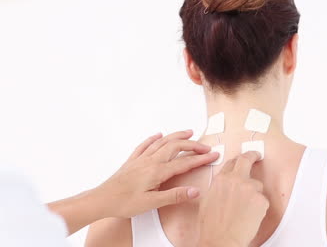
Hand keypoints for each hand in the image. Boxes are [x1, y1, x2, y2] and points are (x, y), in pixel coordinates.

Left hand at [48, 130, 219, 234]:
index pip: (185, 162)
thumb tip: (195, 191)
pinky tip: (158, 135)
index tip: (213, 155)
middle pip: (176, 147)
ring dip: (176, 136)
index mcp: (157, 171)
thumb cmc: (124, 203)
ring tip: (188, 132)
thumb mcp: (152, 203)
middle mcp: (150, 161)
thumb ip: (175, 195)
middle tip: (205, 146)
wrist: (102, 199)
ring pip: (162, 142)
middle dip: (192, 145)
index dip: (201, 158)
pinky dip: (154, 138)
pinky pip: (145, 145)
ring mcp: (141, 159)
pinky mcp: (132, 161)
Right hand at [198, 151, 268, 246]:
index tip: (242, 159)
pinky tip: (250, 217)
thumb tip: (225, 185)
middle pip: (246, 160)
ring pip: (257, 185)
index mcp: (221, 179)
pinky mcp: (261, 199)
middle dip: (253, 155)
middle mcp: (235, 179)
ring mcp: (250, 188)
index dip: (237, 161)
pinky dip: (259, 208)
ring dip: (254, 194)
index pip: (231, 162)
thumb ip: (219, 187)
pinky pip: (263, 200)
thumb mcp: (208, 200)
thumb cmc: (212, 226)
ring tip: (245, 211)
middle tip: (257, 155)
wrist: (221, 239)